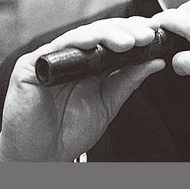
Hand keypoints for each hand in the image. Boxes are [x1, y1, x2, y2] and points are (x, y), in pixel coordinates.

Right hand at [0, 17, 165, 161]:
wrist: (39, 157)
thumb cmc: (71, 130)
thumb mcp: (109, 102)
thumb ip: (129, 80)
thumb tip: (158, 61)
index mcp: (92, 63)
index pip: (115, 38)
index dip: (135, 32)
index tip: (157, 32)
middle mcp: (73, 55)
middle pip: (102, 32)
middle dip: (127, 31)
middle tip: (148, 36)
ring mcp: (52, 57)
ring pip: (84, 35)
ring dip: (108, 34)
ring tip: (129, 42)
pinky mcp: (32, 64)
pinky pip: (56, 47)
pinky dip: (77, 42)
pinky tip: (94, 42)